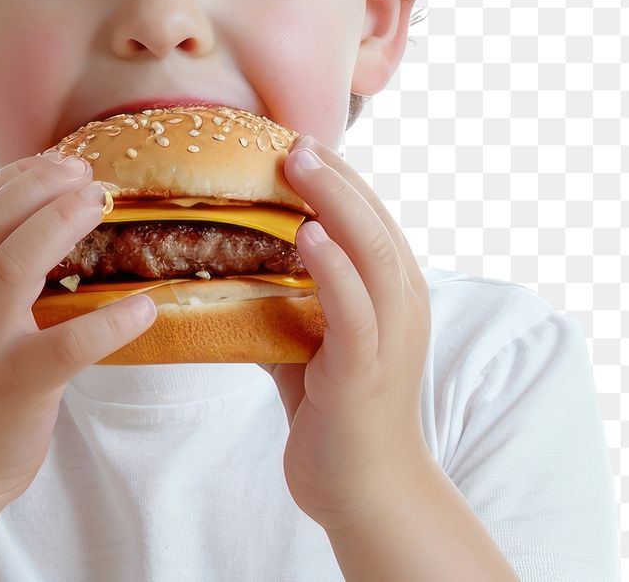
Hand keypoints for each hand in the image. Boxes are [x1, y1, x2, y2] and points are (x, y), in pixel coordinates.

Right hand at [0, 152, 157, 522]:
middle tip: (87, 173)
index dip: (21, 175)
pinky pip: (66, 346)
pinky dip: (109, 322)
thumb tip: (53, 208)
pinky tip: (144, 306)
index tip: (61, 160)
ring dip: (60, 224)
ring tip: (101, 203)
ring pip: (15, 264)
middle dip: (42, 187)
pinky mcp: (14, 384)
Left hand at [259, 135, 433, 531]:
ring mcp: (390, 336)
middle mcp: (402, 303)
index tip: (297, 141)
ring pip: (374, 253)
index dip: (338, 175)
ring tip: (300, 165)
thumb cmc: (336, 406)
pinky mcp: (367, 371)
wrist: (366, 488)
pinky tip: (309, 235)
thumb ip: (284, 294)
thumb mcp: (310, 336)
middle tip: (294, 140)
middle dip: (335, 175)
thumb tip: (226, 259)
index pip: (370, 215)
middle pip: (375, 221)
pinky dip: (334, 268)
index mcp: (392, 290)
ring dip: (336, 203)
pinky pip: (355, 309)